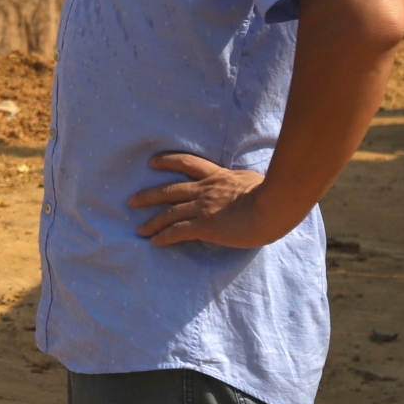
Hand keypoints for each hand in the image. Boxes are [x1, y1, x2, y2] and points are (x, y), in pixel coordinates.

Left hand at [128, 152, 291, 248]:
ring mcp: (203, 207)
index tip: (152, 162)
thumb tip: (244, 184)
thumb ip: (241, 182)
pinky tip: (155, 242)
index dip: (167, 161)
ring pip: (169, 213)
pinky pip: (178, 231)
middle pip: (169, 190)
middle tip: (131, 200)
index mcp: (217, 175)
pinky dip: (164, 237)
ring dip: (152, 222)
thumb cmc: (271, 193)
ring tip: (139, 229)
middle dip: (148, 196)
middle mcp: (205, 189)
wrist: (273, 206)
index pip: (187, 163)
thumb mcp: (252, 180)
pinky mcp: (205, 226)